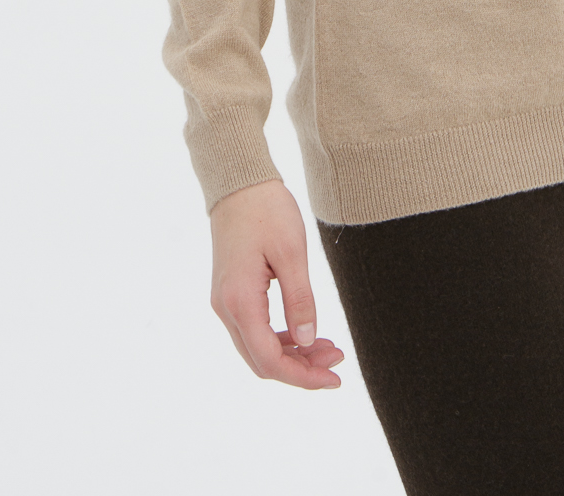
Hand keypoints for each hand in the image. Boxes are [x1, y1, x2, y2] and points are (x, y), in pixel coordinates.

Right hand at [209, 179, 344, 388]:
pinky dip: (280, 338)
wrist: (239, 183)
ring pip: (257, 348)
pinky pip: (254, 330)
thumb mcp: (292, 253)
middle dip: (301, 368)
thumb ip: (300, 300)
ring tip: (329, 348)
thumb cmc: (268, 210)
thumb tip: (308, 342)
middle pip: (262, 361)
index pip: (270, 359)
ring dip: (292, 354)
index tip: (334, 379)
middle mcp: (226, 309)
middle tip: (337, 363)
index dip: (303, 376)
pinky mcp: (232, 294)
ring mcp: (226, 302)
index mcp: (240, 301)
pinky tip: (306, 333)